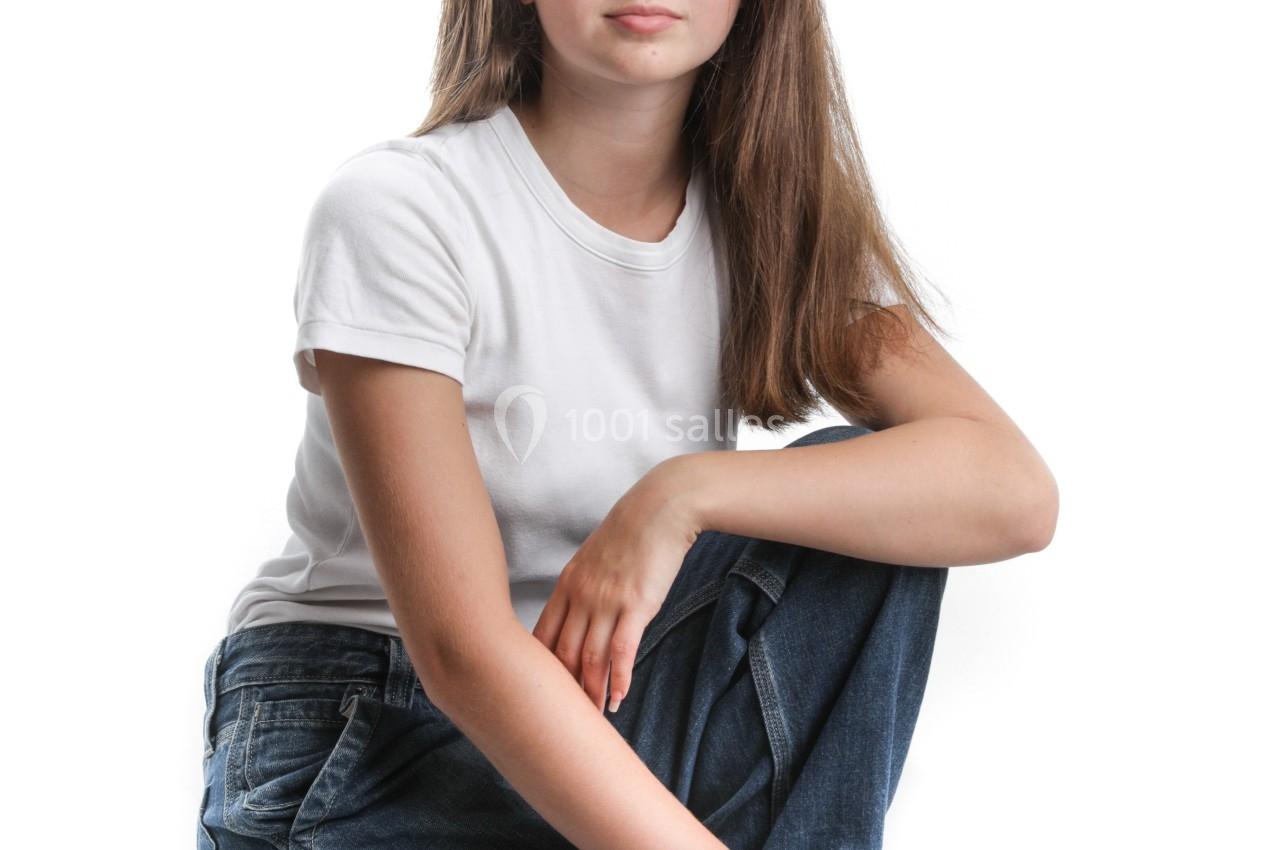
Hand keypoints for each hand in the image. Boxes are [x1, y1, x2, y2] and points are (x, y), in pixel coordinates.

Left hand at [532, 455, 703, 713]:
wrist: (661, 507)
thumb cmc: (632, 532)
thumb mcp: (595, 558)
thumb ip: (583, 587)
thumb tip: (582, 615)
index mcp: (567, 584)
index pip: (542, 636)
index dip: (539, 669)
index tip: (540, 692)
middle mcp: (580, 595)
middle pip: (562, 654)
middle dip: (562, 690)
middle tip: (564, 718)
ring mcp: (607, 600)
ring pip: (589, 658)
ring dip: (590, 692)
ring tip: (593, 718)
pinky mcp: (636, 604)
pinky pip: (622, 650)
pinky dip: (618, 679)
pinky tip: (619, 698)